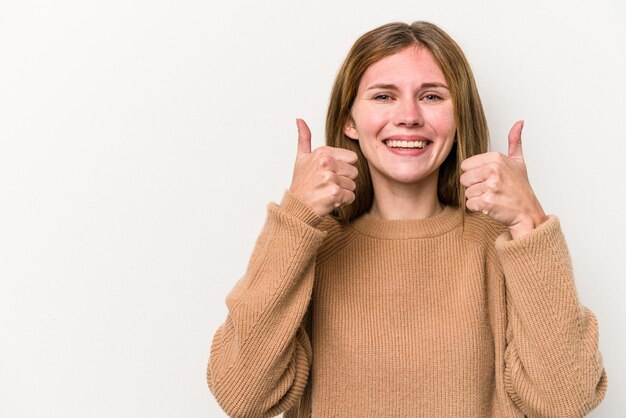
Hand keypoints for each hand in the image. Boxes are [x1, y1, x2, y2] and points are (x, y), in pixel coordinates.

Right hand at [289, 118, 358, 216]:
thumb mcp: (301, 158)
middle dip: (344, 180)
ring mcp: (330, 178)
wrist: (296, 207)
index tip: (328, 173)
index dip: (342, 168)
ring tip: (327, 192)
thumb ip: (304, 138)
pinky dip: (342, 201)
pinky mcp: (334, 193)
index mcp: (322, 153)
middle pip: (354, 172)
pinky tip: (329, 200)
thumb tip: (299, 119)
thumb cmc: (301, 184)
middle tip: (327, 184)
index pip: (352, 158)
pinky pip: (351, 196)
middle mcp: (326, 163)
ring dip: (342, 191)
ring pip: (353, 185)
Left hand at [460, 120, 546, 238]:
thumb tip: (519, 122)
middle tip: (491, 190)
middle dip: (474, 186)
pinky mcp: (487, 202)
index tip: (489, 178)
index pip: (465, 166)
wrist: (528, 212)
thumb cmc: (520, 188)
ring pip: (466, 192)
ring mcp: (491, 186)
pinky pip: (470, 204)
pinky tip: (491, 206)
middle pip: (464, 179)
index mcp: (496, 158)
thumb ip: (515, 141)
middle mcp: (494, 170)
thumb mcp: (519, 162)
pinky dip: (478, 208)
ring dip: (477, 198)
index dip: (475, 174)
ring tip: (493, 197)